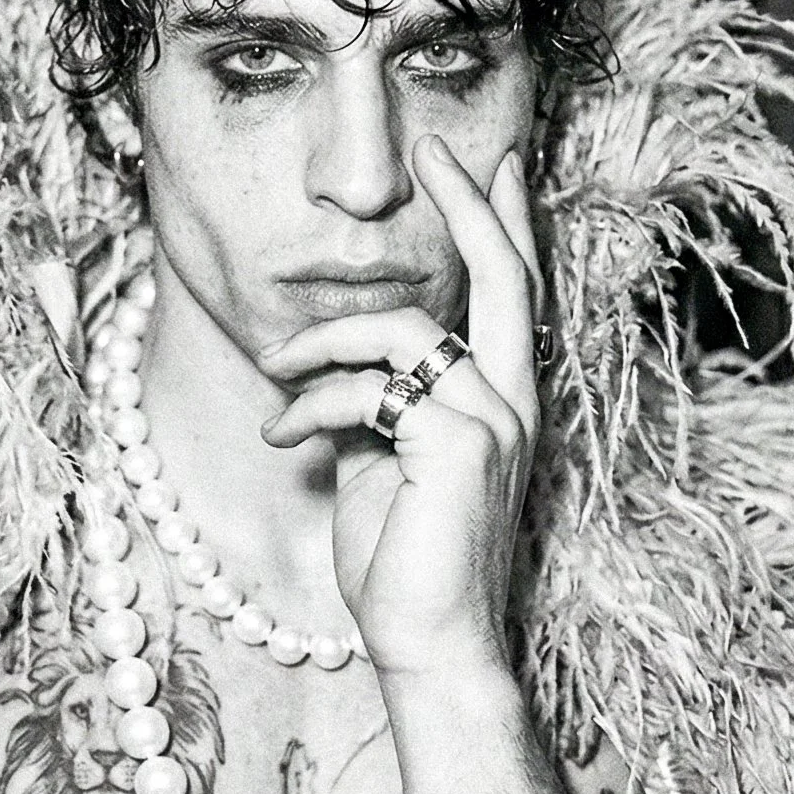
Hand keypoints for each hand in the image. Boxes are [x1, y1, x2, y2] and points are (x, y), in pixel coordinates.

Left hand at [259, 135, 541, 679]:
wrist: (426, 644)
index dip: (506, 223)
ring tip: (277, 377)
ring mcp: (491, 422)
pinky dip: (314, 404)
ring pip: (402, 331)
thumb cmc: (404, 566)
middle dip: (468, 203)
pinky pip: (369, 390)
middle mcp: (512, 404)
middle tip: (432, 149)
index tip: (493, 163)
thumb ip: (379, 410)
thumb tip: (339, 375)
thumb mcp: (386, 468)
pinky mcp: (455, 445)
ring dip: (322, 344)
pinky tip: (283, 435)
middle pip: (505, 276)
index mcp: (502, 404)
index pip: (517, 295)